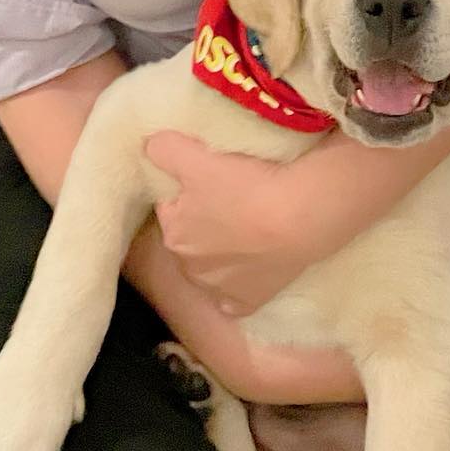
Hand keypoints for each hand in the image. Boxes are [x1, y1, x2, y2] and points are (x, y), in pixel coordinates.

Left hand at [144, 132, 320, 315]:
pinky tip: (253, 268)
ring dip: (224, 252)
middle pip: (191, 237)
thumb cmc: (245, 185)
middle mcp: (189, 267)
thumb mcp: (196, 156)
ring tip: (249, 226)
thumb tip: (150, 148)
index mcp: (173, 233)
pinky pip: (235, 299)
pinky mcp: (249, 302)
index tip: (212, 178)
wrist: (298, 217)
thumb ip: (164, 149)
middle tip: (233, 198)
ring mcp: (219, 290)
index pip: (172, 205)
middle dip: (204, 222)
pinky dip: (241, 285)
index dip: (190, 189)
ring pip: (212, 268)